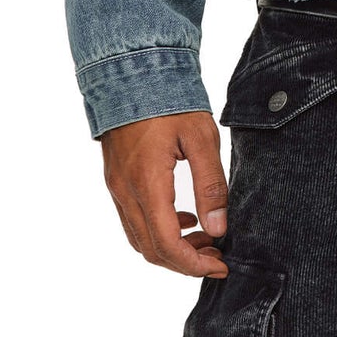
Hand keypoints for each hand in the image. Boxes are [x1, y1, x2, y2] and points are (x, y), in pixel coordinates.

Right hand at [100, 111, 230, 276]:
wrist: (132, 71)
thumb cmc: (170, 100)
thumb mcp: (201, 137)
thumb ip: (211, 185)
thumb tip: (218, 229)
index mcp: (147, 184)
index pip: (166, 245)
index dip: (194, 264)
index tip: (220, 265)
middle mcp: (126, 192)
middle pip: (151, 250)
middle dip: (185, 262)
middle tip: (217, 255)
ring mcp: (117, 187)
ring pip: (140, 239)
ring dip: (171, 248)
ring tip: (205, 237)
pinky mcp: (116, 180)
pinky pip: (134, 220)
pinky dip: (158, 230)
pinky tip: (184, 218)